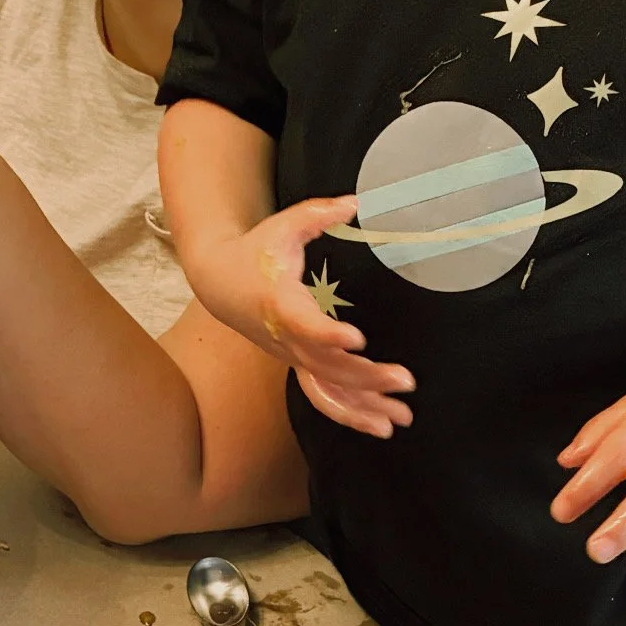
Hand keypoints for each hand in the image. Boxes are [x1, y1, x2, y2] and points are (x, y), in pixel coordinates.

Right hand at [185, 197, 413, 440]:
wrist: (219, 282)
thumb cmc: (255, 251)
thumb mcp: (282, 225)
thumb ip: (318, 214)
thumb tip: (355, 203)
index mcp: (279, 303)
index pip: (304, 325)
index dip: (328, 335)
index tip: (358, 340)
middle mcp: (285, 338)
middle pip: (325, 367)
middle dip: (366, 378)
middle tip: (406, 381)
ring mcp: (290, 355)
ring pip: (326, 390)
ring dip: (363, 407)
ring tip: (401, 417)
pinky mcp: (297, 363)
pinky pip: (324, 395)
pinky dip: (352, 412)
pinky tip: (382, 423)